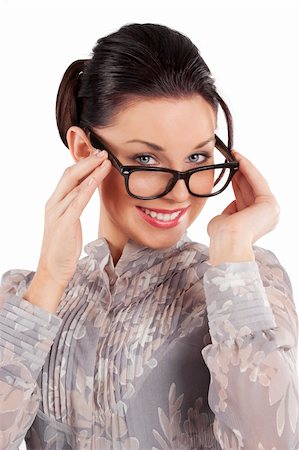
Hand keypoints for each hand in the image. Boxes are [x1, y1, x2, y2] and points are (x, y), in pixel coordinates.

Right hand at [36, 149, 111, 288]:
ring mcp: (57, 213)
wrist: (53, 269)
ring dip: (91, 171)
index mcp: (55, 203)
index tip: (98, 155)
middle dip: (87, 161)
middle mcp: (54, 204)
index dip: (83, 164)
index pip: (68, 176)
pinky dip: (87, 188)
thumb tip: (87, 192)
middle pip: (69, 175)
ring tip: (104, 160)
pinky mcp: (63, 224)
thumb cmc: (63, 246)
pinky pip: (77, 202)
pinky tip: (96, 179)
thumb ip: (75, 206)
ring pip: (74, 185)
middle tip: (103, 152)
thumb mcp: (70, 221)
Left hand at [207, 150, 279, 243]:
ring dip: (244, 168)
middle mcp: (266, 217)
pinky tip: (239, 159)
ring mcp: (270, 210)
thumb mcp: (224, 222)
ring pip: (255, 183)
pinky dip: (248, 169)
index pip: (245, 198)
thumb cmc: (222, 237)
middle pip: (251, 189)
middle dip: (240, 173)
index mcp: (254, 223)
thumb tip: (231, 208)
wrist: (227, 243)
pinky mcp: (269, 203)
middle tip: (230, 159)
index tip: (229, 171)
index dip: (237, 183)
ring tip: (234, 155)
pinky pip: (257, 181)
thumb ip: (230, 213)